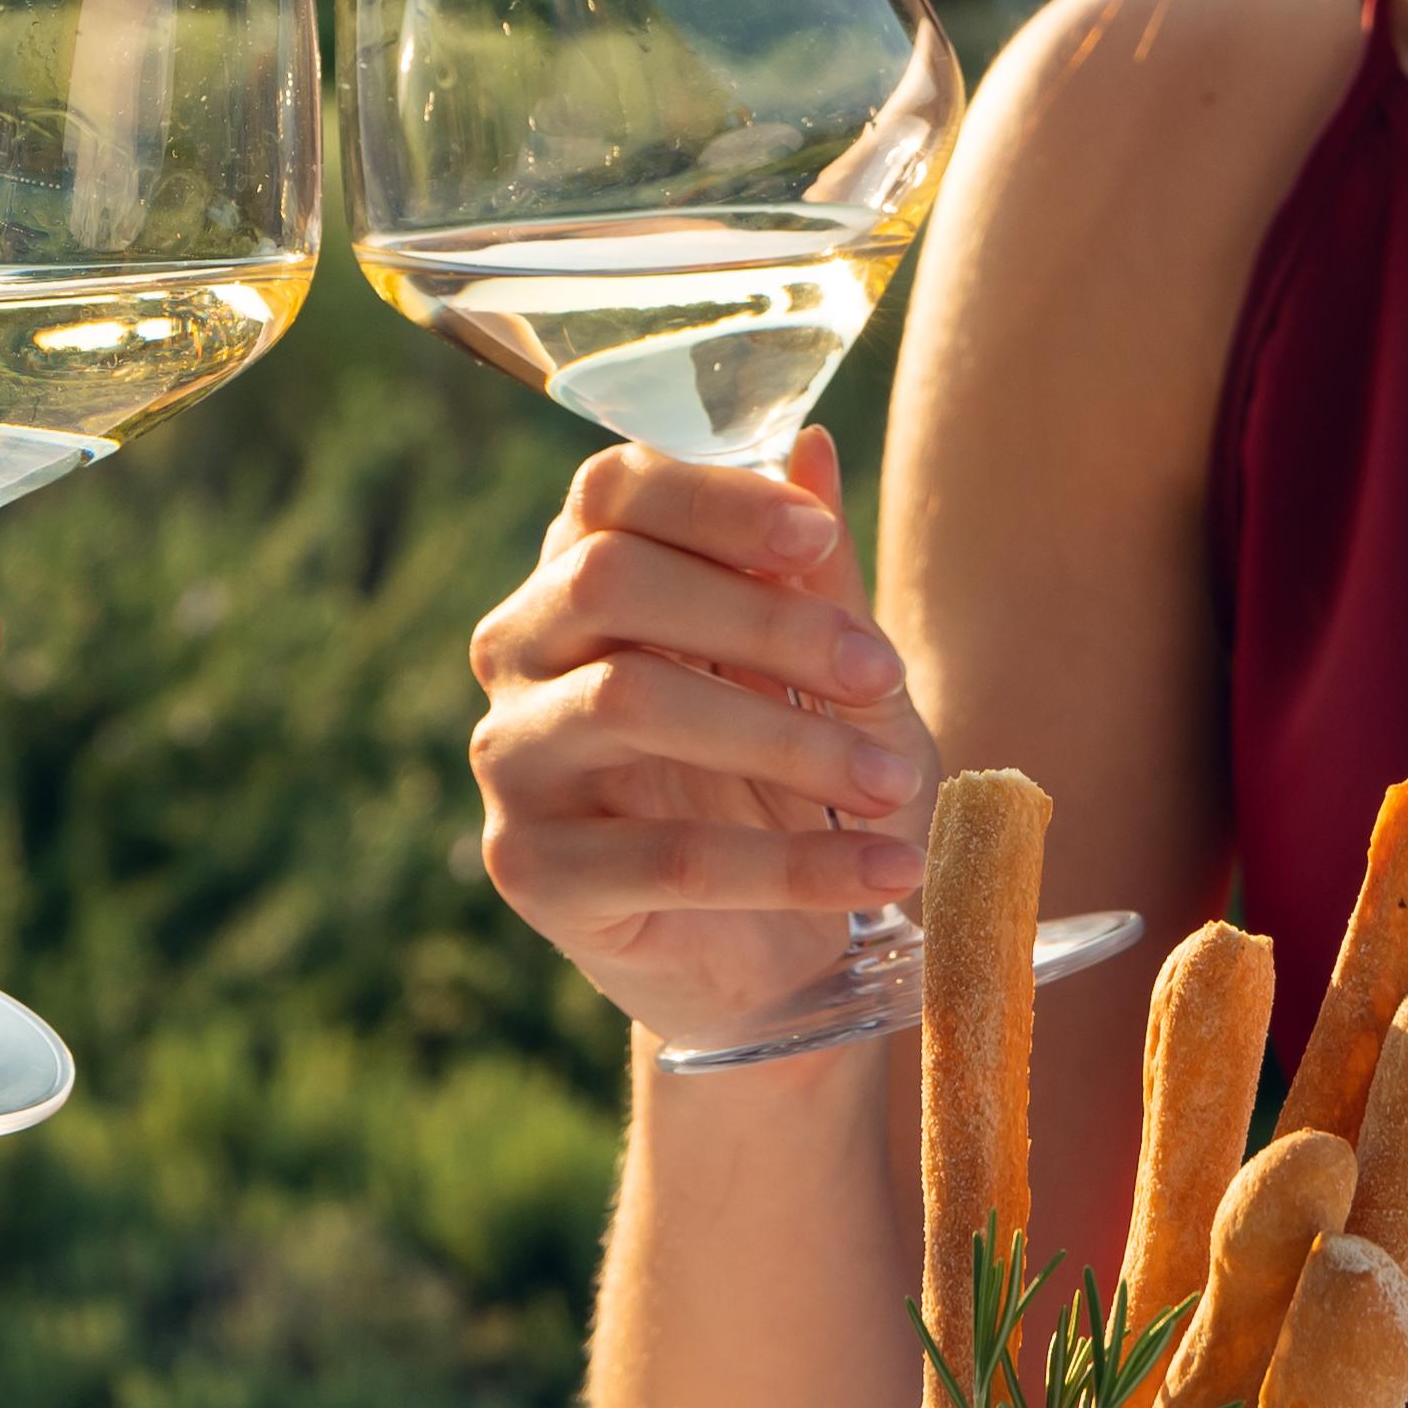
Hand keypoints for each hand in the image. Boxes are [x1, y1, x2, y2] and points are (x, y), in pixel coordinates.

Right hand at [465, 431, 936, 1046]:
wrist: (769, 960)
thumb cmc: (793, 791)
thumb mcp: (828, 682)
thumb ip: (812, 579)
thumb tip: (810, 447)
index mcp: (579, 576)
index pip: (611, 491)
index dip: (716, 500)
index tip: (819, 539)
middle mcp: (519, 651)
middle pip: (610, 580)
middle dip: (764, 619)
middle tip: (879, 673)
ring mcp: (514, 759)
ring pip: (630, 701)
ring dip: (787, 741)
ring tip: (894, 781)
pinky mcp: (533, 871)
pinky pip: (666, 856)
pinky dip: (792, 866)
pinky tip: (882, 869)